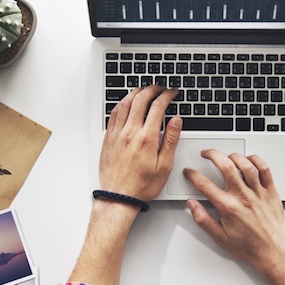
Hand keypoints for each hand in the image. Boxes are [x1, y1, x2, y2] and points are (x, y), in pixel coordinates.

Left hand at [99, 86, 181, 202]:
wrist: (118, 197)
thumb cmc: (140, 186)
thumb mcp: (164, 166)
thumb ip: (170, 140)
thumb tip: (176, 121)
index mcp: (146, 138)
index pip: (158, 107)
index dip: (167, 95)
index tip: (172, 92)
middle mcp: (130, 132)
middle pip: (140, 99)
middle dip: (152, 89)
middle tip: (160, 87)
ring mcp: (117, 134)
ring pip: (125, 103)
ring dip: (136, 92)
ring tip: (144, 89)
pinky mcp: (108, 138)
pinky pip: (114, 113)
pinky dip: (122, 103)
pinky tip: (126, 102)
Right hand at [183, 150, 284, 278]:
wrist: (273, 252)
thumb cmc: (250, 247)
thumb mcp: (220, 238)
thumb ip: (203, 220)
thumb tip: (192, 206)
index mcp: (228, 207)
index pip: (205, 185)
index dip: (193, 175)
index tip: (189, 172)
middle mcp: (243, 197)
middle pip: (225, 165)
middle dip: (212, 154)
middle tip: (206, 153)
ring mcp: (259, 192)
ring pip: (245, 164)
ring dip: (233, 155)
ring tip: (225, 156)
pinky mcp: (271, 192)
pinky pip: (265, 169)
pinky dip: (256, 160)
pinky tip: (249, 159)